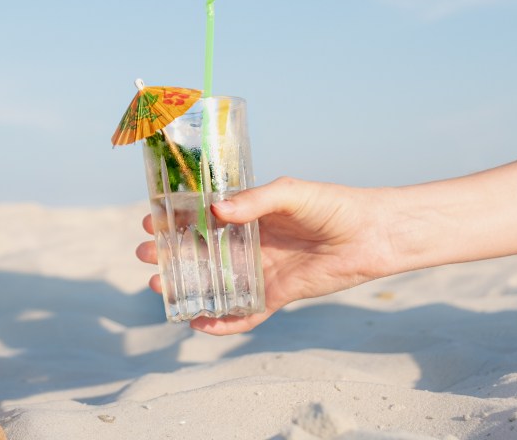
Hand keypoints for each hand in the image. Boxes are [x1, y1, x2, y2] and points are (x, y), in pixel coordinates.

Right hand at [136, 177, 393, 334]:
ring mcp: (260, 271)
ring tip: (160, 287)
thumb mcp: (290, 194)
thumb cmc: (332, 206)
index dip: (173, 221)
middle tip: (145, 257)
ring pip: (215, 284)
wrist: (371, 235)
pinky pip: (245, 314)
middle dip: (169, 256)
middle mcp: (248, 243)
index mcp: (247, 214)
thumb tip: (216, 210)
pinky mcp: (277, 296)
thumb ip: (254, 201)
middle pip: (199, 253)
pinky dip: (222, 323)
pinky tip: (199, 324)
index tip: (149, 222)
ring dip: (187, 288)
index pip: (200, 218)